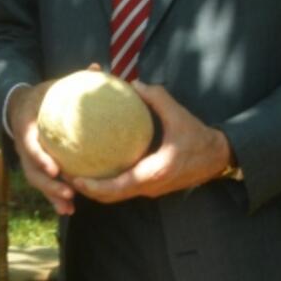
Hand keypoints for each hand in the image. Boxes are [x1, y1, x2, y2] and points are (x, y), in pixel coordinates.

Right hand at [7, 82, 76, 215]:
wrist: (21, 105)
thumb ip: (74, 79)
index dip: (39, 157)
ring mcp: (27, 158)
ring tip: (69, 208)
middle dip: (48, 185)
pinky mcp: (34, 166)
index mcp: (26, 124)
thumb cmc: (44, 95)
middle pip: (31, 170)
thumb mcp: (54, 85)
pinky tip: (69, 209)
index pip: (29, 143)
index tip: (55, 168)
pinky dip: (54, 197)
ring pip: (36, 181)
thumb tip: (97, 68)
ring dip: (51, 195)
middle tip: (68, 192)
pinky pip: (43, 183)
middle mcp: (22, 144)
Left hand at [74, 82, 229, 203]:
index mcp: (153, 172)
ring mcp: (149, 189)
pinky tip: (93, 167)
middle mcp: (149, 186)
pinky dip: (106, 184)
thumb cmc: (197, 137)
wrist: (216, 158)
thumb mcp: (179, 114)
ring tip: (72, 173)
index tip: (75, 178)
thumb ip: (156, 98)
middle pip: (110, 197)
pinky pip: (123, 189)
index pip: (117, 187)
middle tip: (64, 175)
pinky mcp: (150, 186)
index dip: (93, 186)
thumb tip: (133, 83)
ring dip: (94, 189)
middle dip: (86, 190)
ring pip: (115, 195)